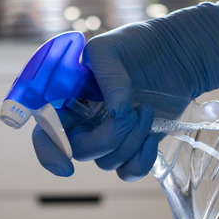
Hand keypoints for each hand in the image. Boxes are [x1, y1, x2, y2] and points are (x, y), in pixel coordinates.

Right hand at [34, 3, 218, 180]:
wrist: (172, 55)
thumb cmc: (133, 46)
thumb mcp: (110, 50)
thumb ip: (108, 76)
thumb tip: (118, 113)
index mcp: (66, 100)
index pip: (46, 133)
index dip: (50, 153)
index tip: (68, 166)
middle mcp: (81, 123)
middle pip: (81, 151)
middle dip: (110, 137)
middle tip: (132, 112)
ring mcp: (105, 138)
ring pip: (107, 162)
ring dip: (132, 140)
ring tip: (146, 109)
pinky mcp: (130, 149)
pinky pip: (128, 172)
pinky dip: (142, 159)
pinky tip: (151, 137)